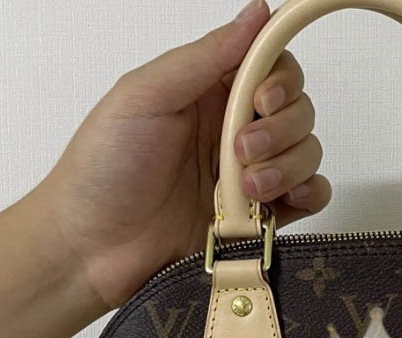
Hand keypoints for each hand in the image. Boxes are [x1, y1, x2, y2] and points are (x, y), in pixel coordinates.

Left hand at [40, 0, 329, 308]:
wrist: (93, 250)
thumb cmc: (103, 171)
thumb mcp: (144, 96)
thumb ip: (205, 57)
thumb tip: (258, 13)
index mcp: (207, 94)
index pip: (271, 68)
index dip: (281, 79)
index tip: (262, 98)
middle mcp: (233, 131)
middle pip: (297, 112)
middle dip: (279, 130)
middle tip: (239, 152)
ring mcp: (249, 176)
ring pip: (306, 153)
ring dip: (286, 167)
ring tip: (245, 190)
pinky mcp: (260, 218)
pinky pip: (309, 197)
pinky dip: (309, 194)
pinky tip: (284, 200)